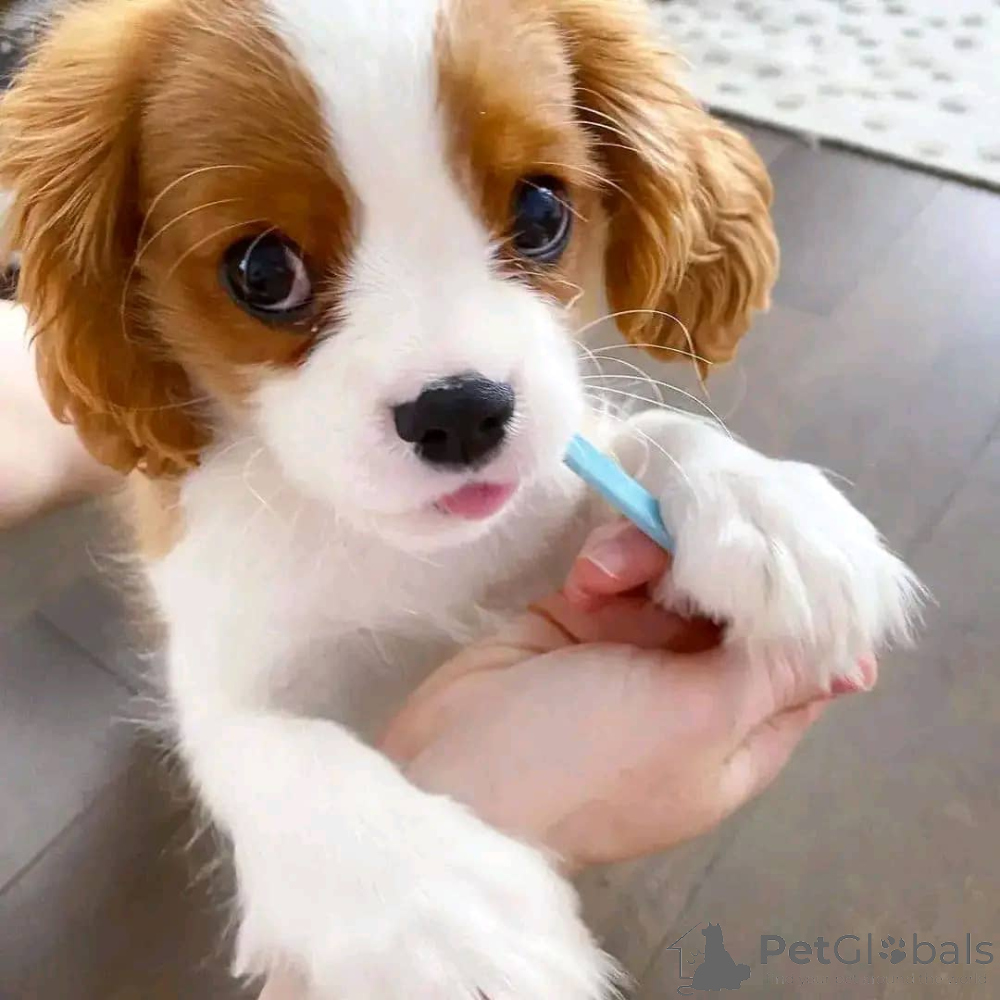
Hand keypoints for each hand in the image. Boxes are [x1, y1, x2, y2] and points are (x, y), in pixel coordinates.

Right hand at [382, 520, 873, 869]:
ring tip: (608, 568)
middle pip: (738, 601)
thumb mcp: (699, 720)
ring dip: (650, 556)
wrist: (455, 766)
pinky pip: (620, 567)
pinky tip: (587, 573)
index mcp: (741, 728)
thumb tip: (860, 665)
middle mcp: (696, 686)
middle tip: (695, 534)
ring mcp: (637, 649)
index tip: (792, 540)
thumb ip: (777, 675)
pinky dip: (609, 561)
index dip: (803, 600)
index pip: (801, 656)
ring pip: (677, 573)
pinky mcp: (584, 616)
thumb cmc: (592, 755)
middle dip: (717, 563)